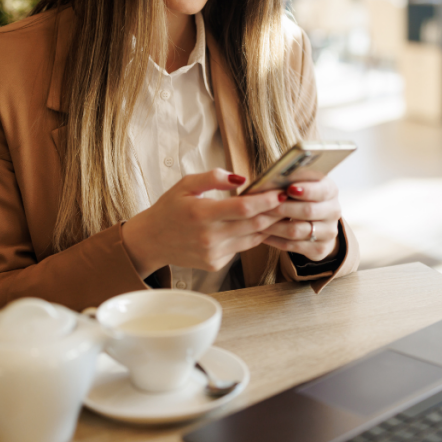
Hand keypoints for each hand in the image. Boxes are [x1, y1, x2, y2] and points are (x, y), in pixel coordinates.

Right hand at [121, 168, 285, 277]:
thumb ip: (213, 178)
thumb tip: (241, 178)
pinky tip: (260, 225)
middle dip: (275, 212)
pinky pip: (242, 248)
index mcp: (201, 213)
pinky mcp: (216, 263)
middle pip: (253, 225)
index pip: (242, 208)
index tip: (280, 192)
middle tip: (290, 201)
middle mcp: (209, 237)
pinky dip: (253, 236)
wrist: (151, 241)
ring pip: (252, 238)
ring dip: (269, 225)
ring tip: (282, 211)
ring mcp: (214, 253)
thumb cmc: (169, 209)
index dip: (265, 201)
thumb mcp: (185, 185)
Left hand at [262, 176, 341, 261]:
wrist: (318, 222)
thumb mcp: (302, 183)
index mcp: (330, 190)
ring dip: (274, 226)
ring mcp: (328, 232)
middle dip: (282, 208)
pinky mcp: (319, 249)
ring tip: (257, 221)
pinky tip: (262, 235)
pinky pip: (293, 246)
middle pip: (308, 211)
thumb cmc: (302, 196)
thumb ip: (291, 180)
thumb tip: (271, 179)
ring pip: (297, 231)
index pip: (321, 190)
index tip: (289, 189)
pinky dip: (275, 240)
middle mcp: (333, 211)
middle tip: (262, 206)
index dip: (306, 190)